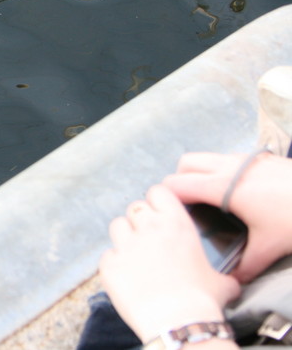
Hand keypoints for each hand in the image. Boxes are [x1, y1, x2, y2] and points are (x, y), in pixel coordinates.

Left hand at [99, 184, 240, 342]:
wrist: (178, 323)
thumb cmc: (203, 302)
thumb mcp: (223, 283)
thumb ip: (222, 275)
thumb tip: (231, 283)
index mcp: (176, 224)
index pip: (159, 192)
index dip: (158, 201)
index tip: (160, 212)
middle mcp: (148, 228)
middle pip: (136, 208)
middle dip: (141, 220)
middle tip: (149, 238)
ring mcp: (125, 245)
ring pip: (117, 225)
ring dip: (125, 236)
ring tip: (135, 254)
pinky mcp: (109, 264)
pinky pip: (107, 255)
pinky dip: (115, 263)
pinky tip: (127, 277)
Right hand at [164, 151, 291, 280]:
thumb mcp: (270, 246)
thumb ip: (246, 265)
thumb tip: (231, 281)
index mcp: (224, 187)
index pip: (178, 183)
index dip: (167, 196)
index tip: (168, 212)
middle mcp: (230, 167)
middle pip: (186, 163)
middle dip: (179, 179)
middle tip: (186, 203)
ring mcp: (245, 158)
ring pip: (207, 157)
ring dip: (200, 172)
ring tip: (209, 197)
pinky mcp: (261, 156)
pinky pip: (227, 158)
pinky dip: (221, 170)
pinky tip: (236, 192)